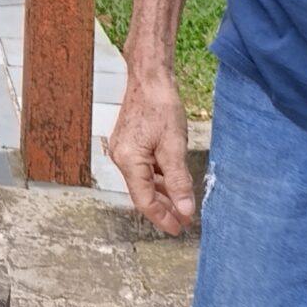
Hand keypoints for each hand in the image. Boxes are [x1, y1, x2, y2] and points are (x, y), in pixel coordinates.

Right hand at [108, 72, 195, 236]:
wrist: (149, 78)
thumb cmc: (160, 107)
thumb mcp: (174, 146)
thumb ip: (178, 181)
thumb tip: (185, 209)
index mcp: (129, 161)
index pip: (144, 201)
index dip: (162, 218)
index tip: (180, 229)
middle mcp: (121, 158)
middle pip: (142, 194)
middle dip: (164, 210)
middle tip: (185, 223)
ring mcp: (124, 151)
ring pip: (144, 182)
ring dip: (163, 196)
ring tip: (182, 207)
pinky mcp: (130, 144)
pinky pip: (144, 170)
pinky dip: (159, 180)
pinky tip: (174, 185)